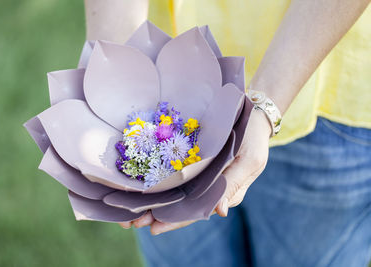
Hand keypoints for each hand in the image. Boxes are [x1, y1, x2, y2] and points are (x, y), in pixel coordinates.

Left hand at [118, 109, 270, 233]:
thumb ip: (234, 185)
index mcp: (221, 193)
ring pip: (173, 192)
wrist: (252, 116)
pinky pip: (173, 173)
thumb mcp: (249, 162)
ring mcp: (198, 174)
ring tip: (129, 210)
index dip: (175, 221)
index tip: (154, 228)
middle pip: (179, 206)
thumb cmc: (253, 141)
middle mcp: (206, 187)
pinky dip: (157, 181)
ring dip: (152, 201)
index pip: (195, 212)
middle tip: (132, 222)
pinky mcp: (191, 160)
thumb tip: (220, 212)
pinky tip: (141, 184)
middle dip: (156, 215)